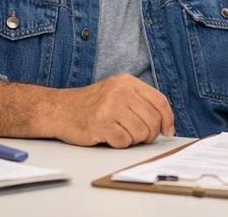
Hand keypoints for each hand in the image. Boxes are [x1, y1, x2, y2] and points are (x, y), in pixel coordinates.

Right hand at [55, 74, 174, 147]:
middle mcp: (121, 91)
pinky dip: (118, 144)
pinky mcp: (101, 123)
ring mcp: (110, 106)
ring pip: (140, 133)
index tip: (167, 131)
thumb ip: (139, 100)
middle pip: (152, 120)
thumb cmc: (91, 105)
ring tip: (120, 133)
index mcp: (127, 82)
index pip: (159, 101)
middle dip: (149, 134)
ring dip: (132, 140)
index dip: (167, 119)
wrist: (59, 109)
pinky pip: (124, 142)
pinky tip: (108, 136)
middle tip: (140, 137)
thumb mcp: (116, 91)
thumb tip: (164, 121)